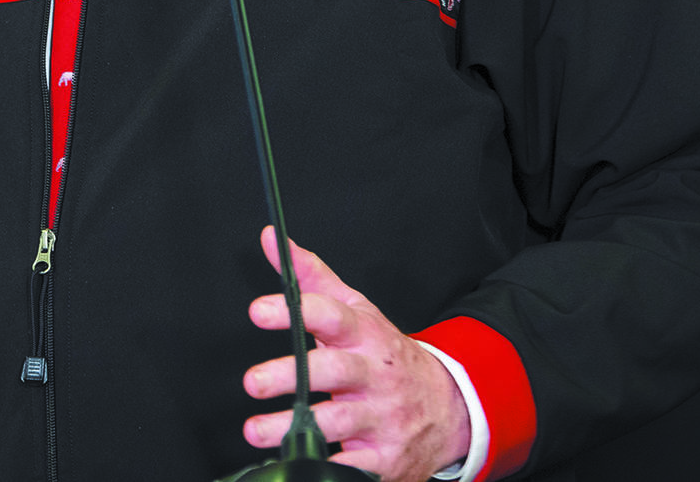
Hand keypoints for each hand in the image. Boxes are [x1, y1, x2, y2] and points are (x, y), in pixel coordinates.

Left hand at [241, 226, 472, 481]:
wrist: (447, 406)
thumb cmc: (385, 354)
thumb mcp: (356, 309)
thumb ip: (310, 277)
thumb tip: (271, 240)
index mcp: (367, 334)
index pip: (333, 315)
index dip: (295, 311)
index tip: (259, 311)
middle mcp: (375, 375)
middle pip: (334, 371)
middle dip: (292, 376)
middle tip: (253, 380)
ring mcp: (383, 418)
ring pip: (337, 422)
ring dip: (292, 429)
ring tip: (255, 430)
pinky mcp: (385, 458)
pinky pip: (355, 466)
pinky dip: (329, 466)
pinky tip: (297, 464)